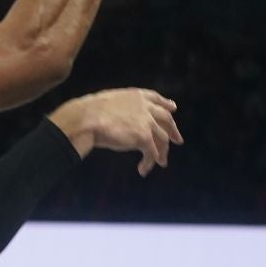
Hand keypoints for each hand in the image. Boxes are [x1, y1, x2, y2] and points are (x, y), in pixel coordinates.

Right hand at [50, 88, 181, 175]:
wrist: (87, 119)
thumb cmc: (88, 113)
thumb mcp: (107, 104)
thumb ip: (118, 109)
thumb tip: (113, 118)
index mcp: (135, 95)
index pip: (156, 98)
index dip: (165, 105)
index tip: (173, 108)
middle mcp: (145, 107)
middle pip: (166, 119)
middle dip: (173, 130)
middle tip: (178, 140)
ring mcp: (147, 121)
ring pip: (162, 139)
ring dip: (162, 152)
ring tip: (161, 163)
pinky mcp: (144, 137)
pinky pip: (151, 153)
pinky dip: (149, 163)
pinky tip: (142, 170)